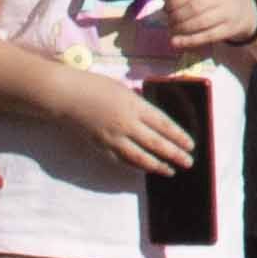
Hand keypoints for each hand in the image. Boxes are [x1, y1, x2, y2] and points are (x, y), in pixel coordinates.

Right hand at [58, 66, 196, 174]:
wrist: (66, 97)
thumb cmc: (94, 87)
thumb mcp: (123, 90)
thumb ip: (139, 105)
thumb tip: (154, 119)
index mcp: (135, 106)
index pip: (164, 125)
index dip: (179, 136)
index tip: (191, 145)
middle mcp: (127, 124)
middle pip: (156, 143)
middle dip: (174, 154)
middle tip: (188, 163)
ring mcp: (113, 137)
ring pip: (140, 156)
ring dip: (157, 165)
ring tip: (170, 171)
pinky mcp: (101, 145)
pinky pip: (122, 159)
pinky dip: (135, 166)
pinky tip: (144, 169)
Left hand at [159, 0, 256, 56]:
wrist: (247, 8)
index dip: (173, 2)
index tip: (165, 9)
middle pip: (194, 8)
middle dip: (176, 16)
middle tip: (168, 21)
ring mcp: (228, 13)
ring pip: (200, 23)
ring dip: (180, 29)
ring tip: (172, 30)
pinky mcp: (230, 29)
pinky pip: (207, 36)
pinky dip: (189, 41)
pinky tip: (176, 42)